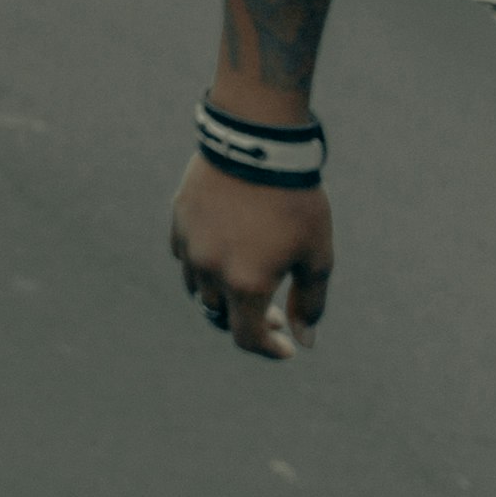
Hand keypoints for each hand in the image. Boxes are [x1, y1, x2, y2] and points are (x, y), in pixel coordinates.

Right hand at [170, 155, 329, 355]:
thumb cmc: (296, 204)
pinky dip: (203, 264)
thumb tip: (304, 340)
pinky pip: (185, 255)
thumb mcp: (316, 258)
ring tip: (246, 279)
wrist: (259, 147)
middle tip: (275, 311)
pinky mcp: (178, 218)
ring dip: (222, 294)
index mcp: (247, 284)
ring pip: (198, 287)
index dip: (269, 349)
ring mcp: (189, 243)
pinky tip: (226, 249)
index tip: (286, 347)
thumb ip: (310, 304)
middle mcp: (211, 269)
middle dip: (248, 320)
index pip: (248, 337)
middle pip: (220, 314)